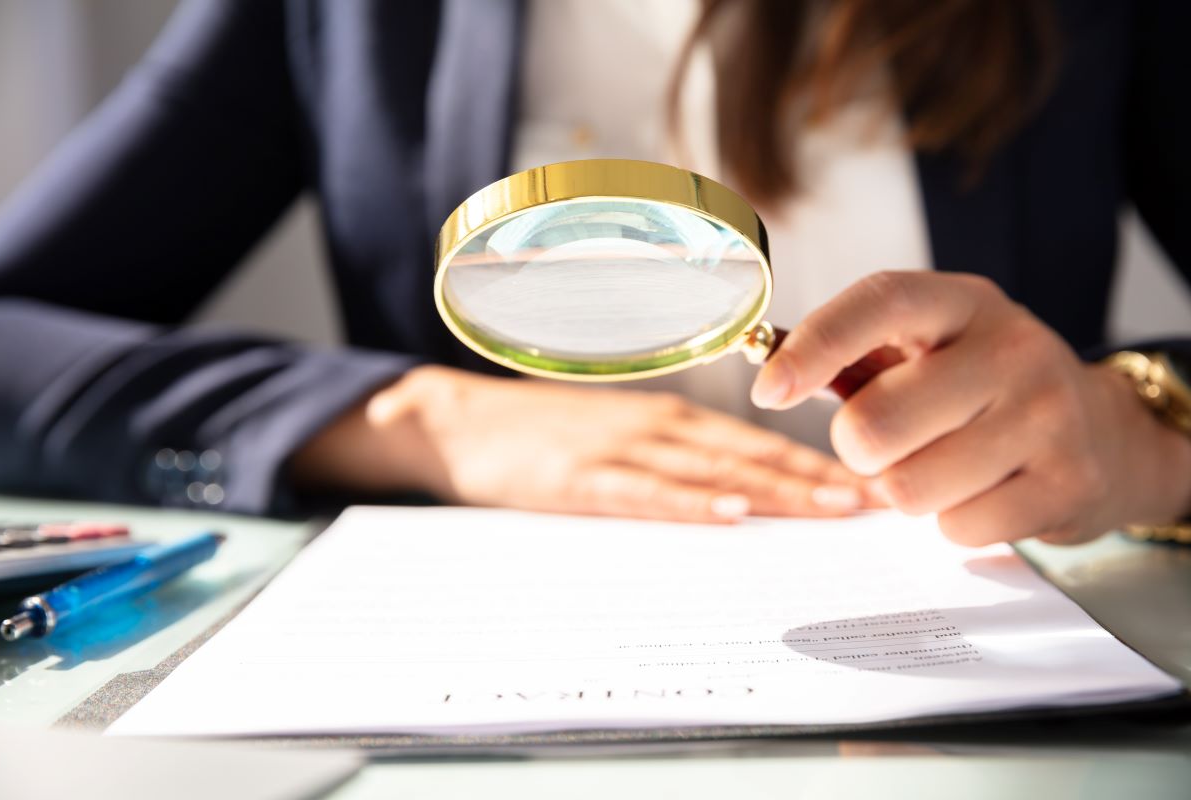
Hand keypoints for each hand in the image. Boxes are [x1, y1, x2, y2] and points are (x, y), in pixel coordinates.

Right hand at [292, 365, 876, 522]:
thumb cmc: (544, 435)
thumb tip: (738, 494)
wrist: (462, 422)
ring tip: (831, 510)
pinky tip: (729, 513)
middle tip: (874, 504)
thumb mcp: (616, 435)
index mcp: (668, 418)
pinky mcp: (580, 477)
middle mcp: (656, 426)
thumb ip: (672, 458)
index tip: (867, 487)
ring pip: (711, 470)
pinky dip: (690, 502)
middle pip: (750, 454)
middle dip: (816, 480)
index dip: (815, 463)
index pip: (757, 442)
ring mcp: (619, 448)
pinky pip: (645, 492)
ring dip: (775, 489)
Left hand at [751, 271, 1190, 545]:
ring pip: (909, 487)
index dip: (815, 346)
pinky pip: (956, 528)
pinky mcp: (1068, 484)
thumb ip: (853, 354)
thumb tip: (768, 373)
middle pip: (875, 423)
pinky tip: (985, 490)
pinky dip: (953, 521)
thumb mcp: (929, 347)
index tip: (768, 390)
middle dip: (858, 448)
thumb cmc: (980, 387)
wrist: (1104, 431)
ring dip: (906, 489)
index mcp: (963, 303)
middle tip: (886, 442)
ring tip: (944, 464)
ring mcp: (1048, 416)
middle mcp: (1012, 348)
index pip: (880, 302)